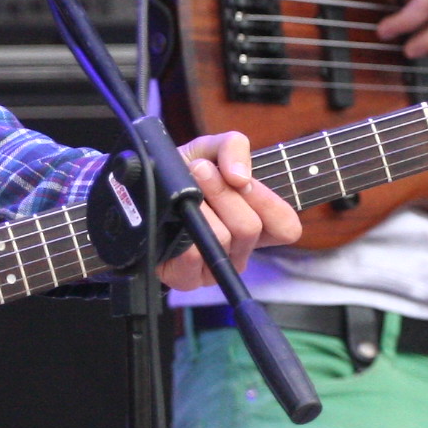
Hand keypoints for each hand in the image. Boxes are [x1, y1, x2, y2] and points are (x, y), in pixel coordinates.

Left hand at [153, 131, 304, 290]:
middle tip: (200, 171)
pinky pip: (193, 255)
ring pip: (222, 238)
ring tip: (186, 187)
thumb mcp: (210, 149)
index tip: (240, 179)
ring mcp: (214, 269)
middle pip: (250, 228)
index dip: (268, 201)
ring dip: (201, 203)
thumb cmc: (181, 173)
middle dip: (223, 191)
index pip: (287, 228)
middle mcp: (239, 251)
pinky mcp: (186, 279)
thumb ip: (233, 147)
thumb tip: (241, 177)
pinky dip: (183, 226)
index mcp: (256, 225)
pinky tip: (174, 214)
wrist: (140, 186)